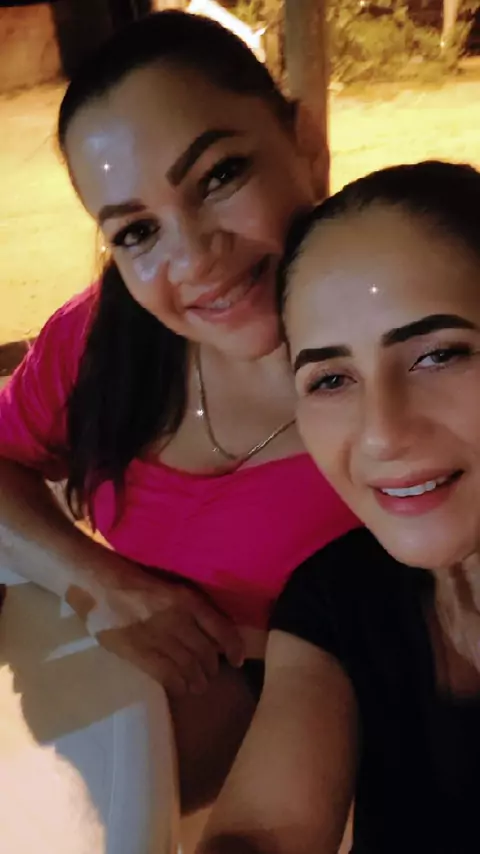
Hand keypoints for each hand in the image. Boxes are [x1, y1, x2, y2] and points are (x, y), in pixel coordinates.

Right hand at [65, 567, 243, 696]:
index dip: (234, 647)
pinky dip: (178, 685)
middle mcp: (179, 619)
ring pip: (190, 667)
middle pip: (207, 653)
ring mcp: (160, 637)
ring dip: (198, 681)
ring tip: (198, 686)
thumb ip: (188, 607)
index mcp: (188, 600)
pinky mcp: (140, 652)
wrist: (99, 585)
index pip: (222, 628)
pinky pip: (168, 675)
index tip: (238, 660)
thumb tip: (208, 630)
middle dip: (212, 668)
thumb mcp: (169, 588)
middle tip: (210, 675)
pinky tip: (180, 688)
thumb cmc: (134, 582)